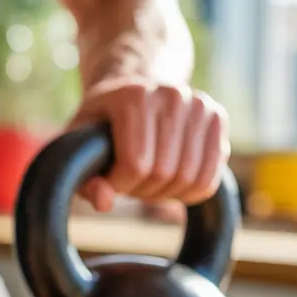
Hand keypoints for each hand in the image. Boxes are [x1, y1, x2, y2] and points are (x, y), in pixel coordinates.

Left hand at [69, 79, 230, 211]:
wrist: (132, 94)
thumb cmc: (100, 125)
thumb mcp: (78, 145)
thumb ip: (83, 177)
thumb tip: (104, 202)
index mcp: (133, 97)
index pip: (135, 164)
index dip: (119, 184)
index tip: (109, 180)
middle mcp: (172, 95)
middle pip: (164, 173)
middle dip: (141, 190)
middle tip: (129, 181)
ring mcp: (199, 105)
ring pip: (190, 179)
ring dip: (165, 193)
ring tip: (147, 179)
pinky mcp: (217, 118)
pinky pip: (210, 178)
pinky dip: (188, 192)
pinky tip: (170, 180)